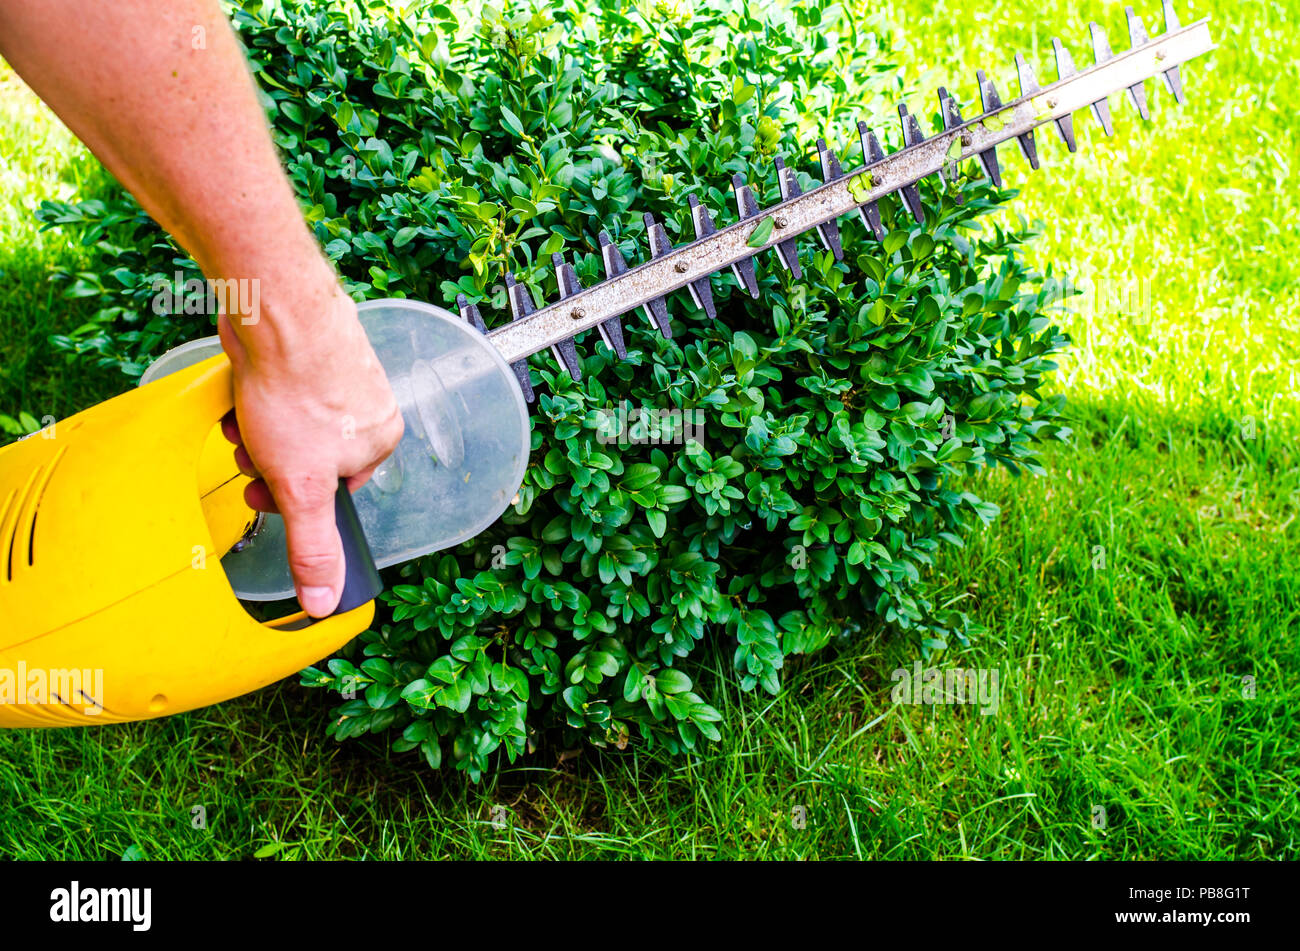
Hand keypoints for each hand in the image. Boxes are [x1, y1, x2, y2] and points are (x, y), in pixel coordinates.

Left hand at [217, 289, 402, 616]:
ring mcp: (337, 374)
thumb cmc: (299, 392)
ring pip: (286, 424)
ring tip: (244, 417)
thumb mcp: (302, 488)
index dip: (294, 496)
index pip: (334, 490)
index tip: (267, 491)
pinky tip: (242, 390)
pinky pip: (276, 389)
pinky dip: (252, 396)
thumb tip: (326, 601)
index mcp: (380, 441)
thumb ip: (313, 546)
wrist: (276, 313)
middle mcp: (366, 407)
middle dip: (268, 461)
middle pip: (306, 457)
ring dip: (255, 431)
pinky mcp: (308, 349)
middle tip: (250, 453)